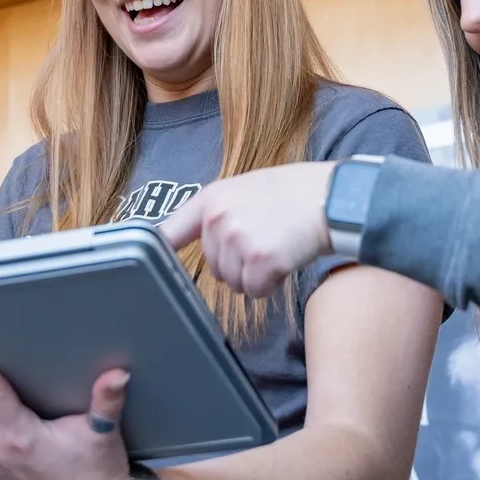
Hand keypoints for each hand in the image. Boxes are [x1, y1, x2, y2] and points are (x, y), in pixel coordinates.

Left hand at [161, 161, 337, 296]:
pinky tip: (287, 259)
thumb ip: (218, 212)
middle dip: (238, 263)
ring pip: (233, 282)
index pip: (169, 233)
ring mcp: (238, 239)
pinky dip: (271, 284)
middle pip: (213, 267)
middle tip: (266, 239)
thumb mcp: (247, 188)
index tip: (144, 268)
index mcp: (211, 198)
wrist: (335, 197)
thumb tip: (195, 243)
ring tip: (278, 245)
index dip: (159, 254)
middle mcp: (218, 218)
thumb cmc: (297, 193)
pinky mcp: (260, 260)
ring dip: (255, 275)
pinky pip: (255, 291)